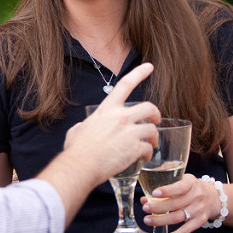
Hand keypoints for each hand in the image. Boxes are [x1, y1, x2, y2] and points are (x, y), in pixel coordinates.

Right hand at [64, 63, 159, 183]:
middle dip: (155, 114)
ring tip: (150, 145)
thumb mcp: (77, 130)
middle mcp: (120, 117)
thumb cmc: (77, 149)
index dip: (139, 73)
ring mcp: (129, 132)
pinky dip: (148, 153)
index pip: (125, 85)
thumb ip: (86, 124)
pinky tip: (143, 158)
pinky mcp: (135, 148)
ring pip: (152, 129)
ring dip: (154, 137)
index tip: (149, 66)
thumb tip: (85, 126)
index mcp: (106, 110)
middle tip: (155, 121)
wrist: (80, 165)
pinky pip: (148, 147)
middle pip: (149, 107)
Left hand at [141, 173, 219, 232]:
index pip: (180, 187)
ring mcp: (199, 210)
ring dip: (161, 220)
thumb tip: (144, 200)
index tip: (154, 193)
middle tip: (145, 208)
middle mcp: (196, 196)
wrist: (214, 197)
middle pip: (175, 204)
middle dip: (158, 207)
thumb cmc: (190, 188)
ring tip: (147, 220)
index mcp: (191, 183)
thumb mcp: (181, 181)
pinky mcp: (200, 221)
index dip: (167, 191)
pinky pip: (187, 230)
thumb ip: (164, 189)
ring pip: (178, 217)